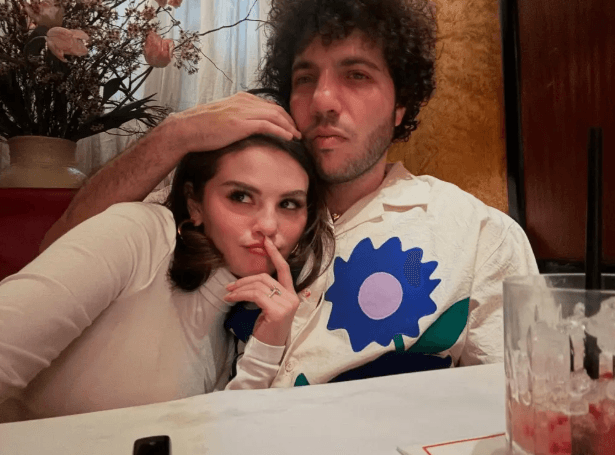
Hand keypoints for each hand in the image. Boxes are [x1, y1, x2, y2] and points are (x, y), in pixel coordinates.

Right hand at [161, 92, 300, 154]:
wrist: (187, 129)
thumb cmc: (202, 127)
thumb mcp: (223, 118)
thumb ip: (237, 118)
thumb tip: (245, 128)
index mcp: (241, 98)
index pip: (268, 105)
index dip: (282, 115)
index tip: (289, 125)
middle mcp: (244, 101)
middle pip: (276, 109)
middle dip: (289, 120)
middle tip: (298, 131)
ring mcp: (243, 111)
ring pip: (275, 116)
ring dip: (289, 126)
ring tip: (297, 136)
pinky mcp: (241, 123)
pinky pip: (268, 125)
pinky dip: (281, 130)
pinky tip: (289, 137)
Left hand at [224, 237, 299, 346]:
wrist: (268, 349)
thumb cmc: (267, 328)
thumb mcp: (268, 306)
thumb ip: (266, 292)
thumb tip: (250, 280)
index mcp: (291, 294)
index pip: (284, 269)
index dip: (275, 254)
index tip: (266, 241)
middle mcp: (292, 297)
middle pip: (265, 277)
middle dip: (245, 280)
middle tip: (229, 286)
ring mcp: (286, 304)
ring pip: (258, 286)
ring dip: (239, 288)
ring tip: (228, 294)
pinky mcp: (277, 311)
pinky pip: (255, 295)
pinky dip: (240, 295)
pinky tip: (231, 299)